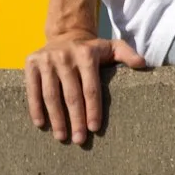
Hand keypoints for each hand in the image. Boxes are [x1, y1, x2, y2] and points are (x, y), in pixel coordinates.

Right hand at [24, 34, 146, 145]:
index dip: (93, 109)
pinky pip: (32, 90)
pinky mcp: (31, 64)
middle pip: (71, 95)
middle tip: (79, 140)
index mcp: (87, 55)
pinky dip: (36, 108)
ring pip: (51, 96)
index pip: (91, 88)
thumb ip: (127, 54)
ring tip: (61, 137)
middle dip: (76, 120)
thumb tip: (143, 64)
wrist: (65, 34)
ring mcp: (46, 61)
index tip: (95, 129)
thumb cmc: (92, 48)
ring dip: (56, 119)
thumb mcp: (112, 46)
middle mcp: (65, 57)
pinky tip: (41, 124)